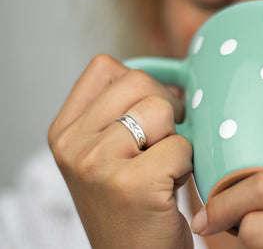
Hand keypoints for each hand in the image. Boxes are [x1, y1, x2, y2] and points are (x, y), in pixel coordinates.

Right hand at [48, 54, 193, 248]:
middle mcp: (72, 145)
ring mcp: (97, 163)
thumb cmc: (131, 205)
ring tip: (163, 168)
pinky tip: (170, 188)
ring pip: (162, 109)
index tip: (149, 113)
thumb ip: (121, 112)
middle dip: (166, 107)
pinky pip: (181, 146)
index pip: (105, 67)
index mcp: (64, 131)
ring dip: (176, 138)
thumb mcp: (107, 153)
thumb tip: (174, 76)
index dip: (140, 84)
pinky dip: (187, 165)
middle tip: (164, 142)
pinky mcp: (131, 184)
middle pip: (138, 81)